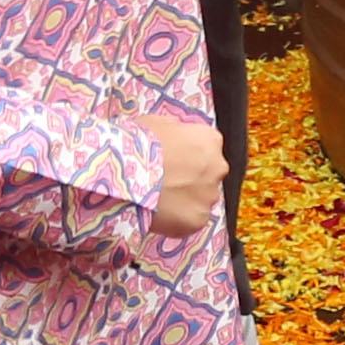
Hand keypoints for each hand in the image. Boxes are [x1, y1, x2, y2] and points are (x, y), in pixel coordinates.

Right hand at [141, 109, 229, 238]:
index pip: (206, 148)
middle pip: (208, 175)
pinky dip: (177, 220)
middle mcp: (217, 168)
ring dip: (185, 200)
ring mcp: (210, 196)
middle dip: (191, 179)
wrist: (127, 173)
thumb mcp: (157, 124)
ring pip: (200, 199)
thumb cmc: (139, 143)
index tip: (172, 162)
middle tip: (166, 183)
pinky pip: (190, 220)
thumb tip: (175, 137)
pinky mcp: (199, 220)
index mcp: (210, 141)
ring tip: (159, 201)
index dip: (187, 156)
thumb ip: (175, 131)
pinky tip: (158, 215)